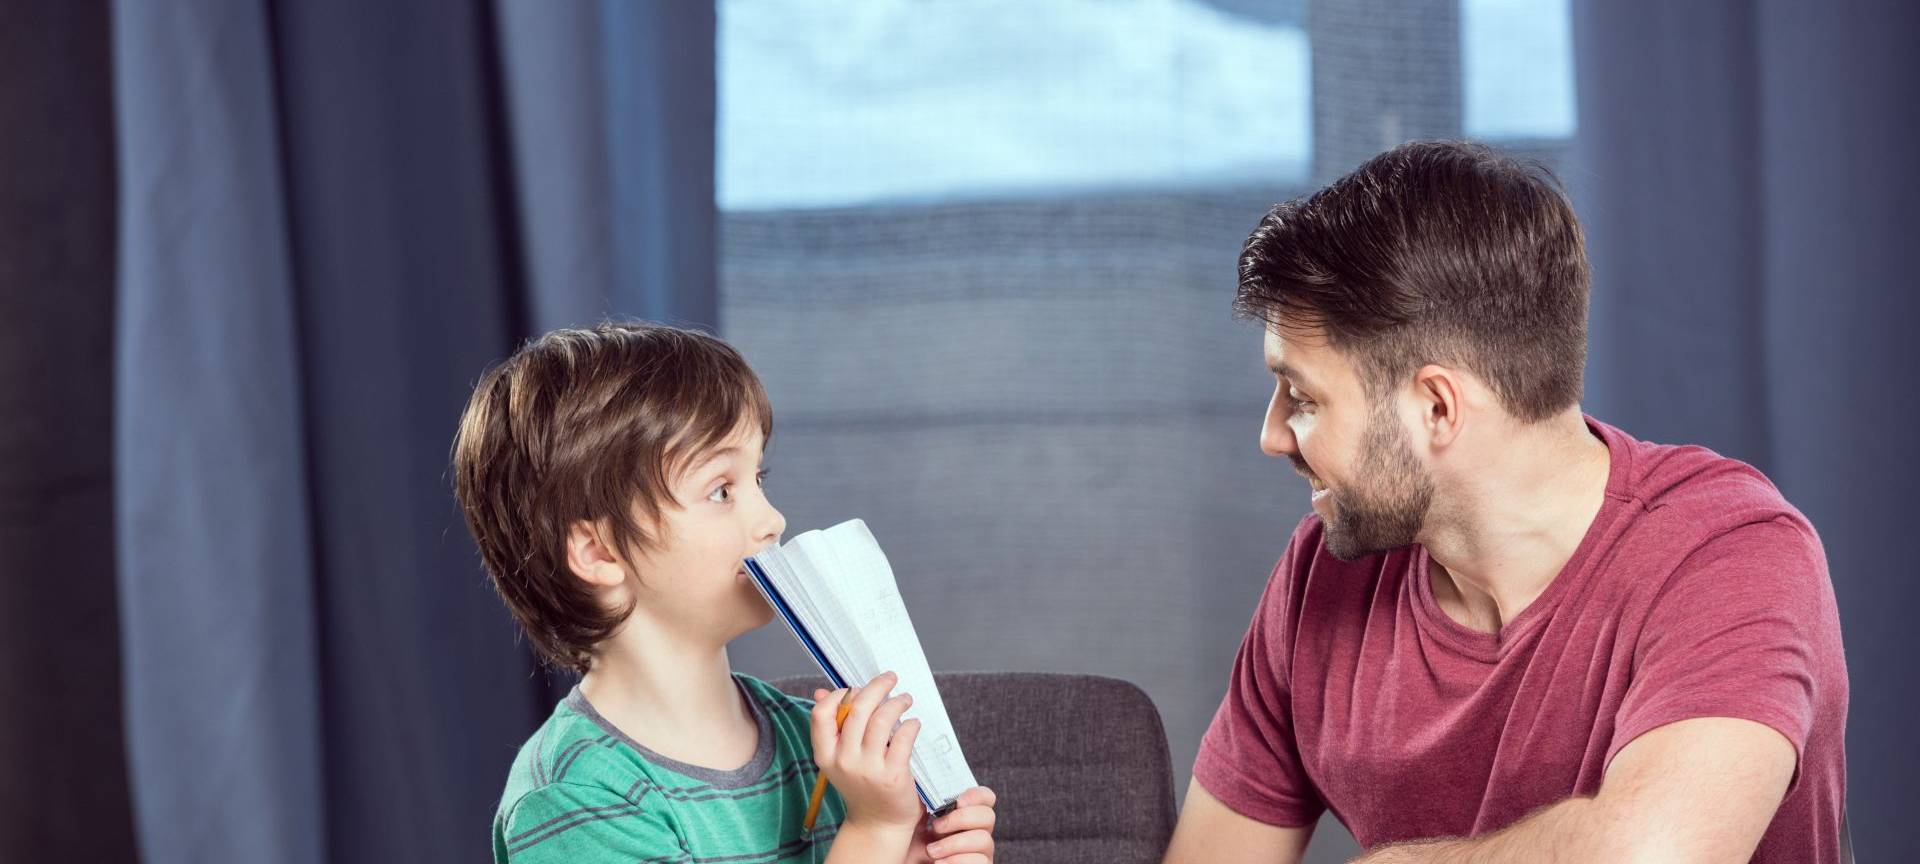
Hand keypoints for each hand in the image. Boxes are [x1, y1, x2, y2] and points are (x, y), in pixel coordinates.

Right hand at [811, 673, 923, 839]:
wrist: (878, 824)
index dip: (838, 695)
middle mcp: (844, 761)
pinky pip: (903, 738)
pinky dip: (911, 725)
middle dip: (876, 687)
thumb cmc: (861, 786)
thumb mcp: (840, 758)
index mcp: (826, 755)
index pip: (821, 714)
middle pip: (857, 710)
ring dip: (897, 702)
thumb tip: (822, 692)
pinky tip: (913, 723)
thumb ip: (833, 726)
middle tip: (890, 678)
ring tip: (905, 699)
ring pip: (881, 720)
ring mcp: (868, 769)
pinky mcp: (893, 776)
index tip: (856, 688)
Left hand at [907, 786, 996, 863]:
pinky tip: (938, 862)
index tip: (959, 799)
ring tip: (931, 850)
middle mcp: (976, 829)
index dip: (977, 795)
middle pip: (988, 816)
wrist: (899, 862)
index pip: (986, 797)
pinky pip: (979, 863)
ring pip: (985, 841)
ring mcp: (978, 851)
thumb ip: (927, 790)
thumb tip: (918, 754)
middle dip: (961, 820)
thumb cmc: (908, 836)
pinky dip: (956, 862)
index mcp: (964, 811)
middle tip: (936, 826)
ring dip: (954, 844)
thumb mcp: (916, 809)